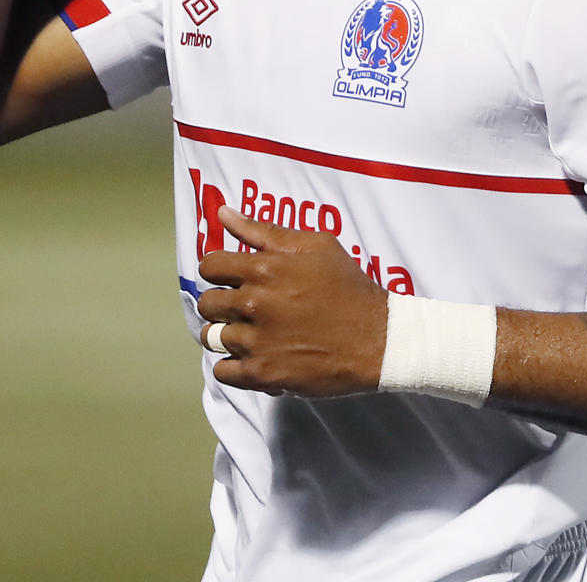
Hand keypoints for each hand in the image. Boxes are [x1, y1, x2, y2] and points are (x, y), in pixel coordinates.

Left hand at [196, 205, 388, 397]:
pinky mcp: (263, 373)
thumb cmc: (349, 287)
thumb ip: (264, 231)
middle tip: (246, 308)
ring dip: (226, 335)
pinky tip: (253, 357)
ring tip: (250, 334)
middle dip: (222, 303)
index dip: (219, 271)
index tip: (233, 278)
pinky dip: (233, 366)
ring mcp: (256, 341)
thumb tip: (223, 214)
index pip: (209, 267)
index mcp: (264, 269)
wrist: (378, 338)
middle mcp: (254, 304)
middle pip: (208, 303)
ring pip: (211, 337)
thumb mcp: (315, 246)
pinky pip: (223, 371)